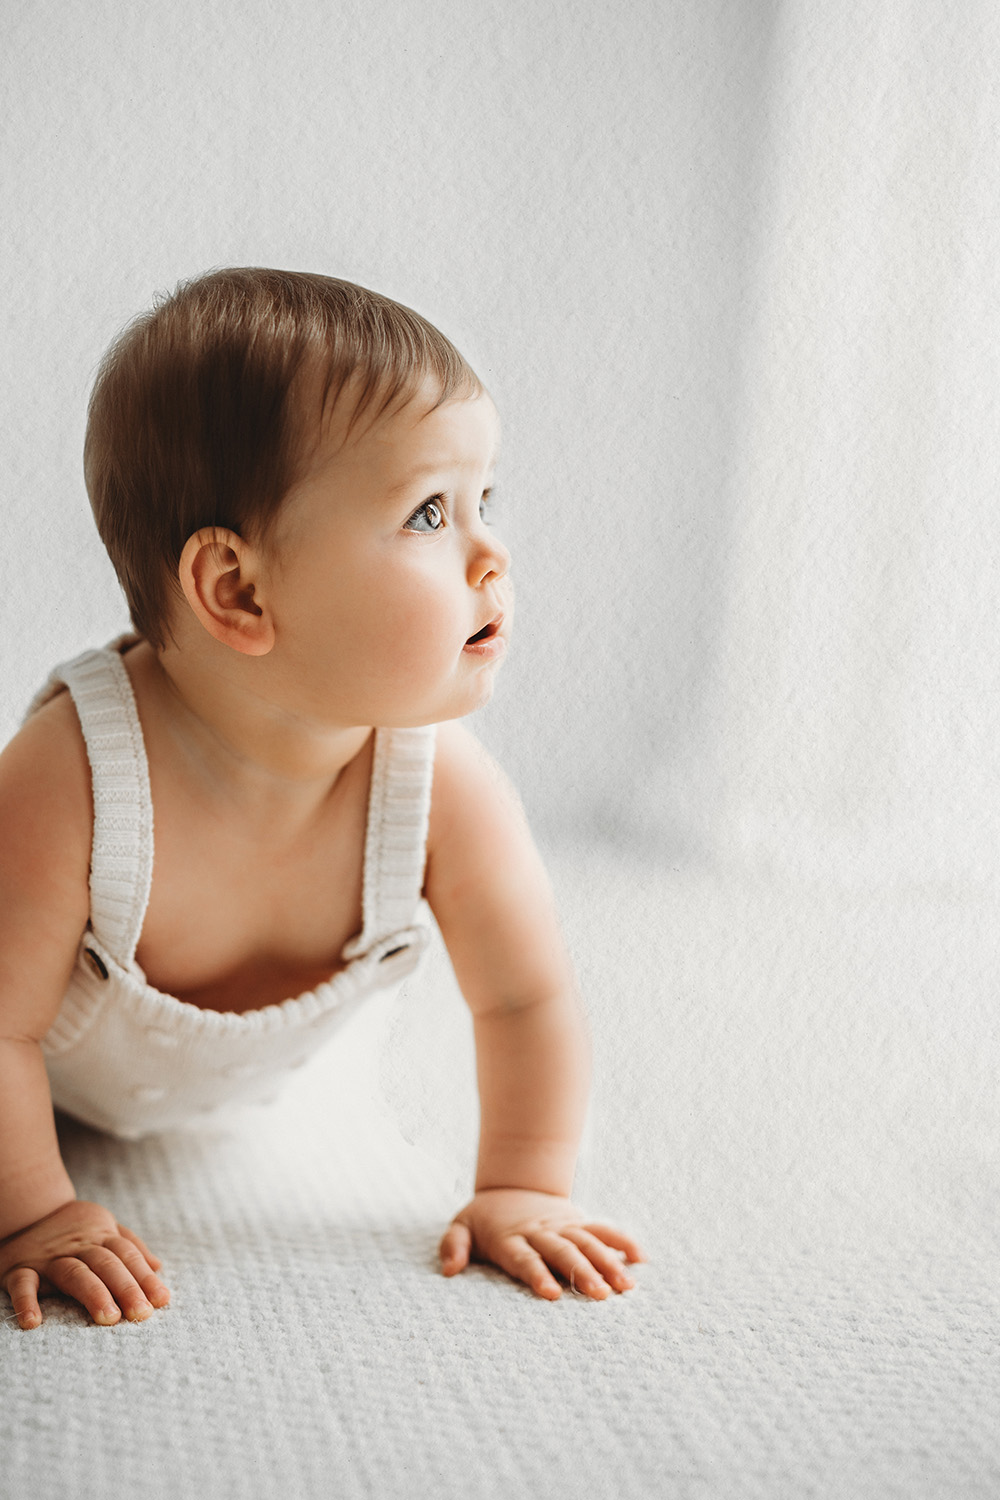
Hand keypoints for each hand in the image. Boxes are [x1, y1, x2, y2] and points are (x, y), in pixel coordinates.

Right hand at [0, 1200, 169, 1329]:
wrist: (26, 1211)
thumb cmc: (73, 1228)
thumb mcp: (104, 1227)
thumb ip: (130, 1246)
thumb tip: (158, 1267)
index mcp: (100, 1236)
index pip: (127, 1256)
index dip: (145, 1277)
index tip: (161, 1300)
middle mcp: (77, 1246)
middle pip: (106, 1264)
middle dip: (127, 1288)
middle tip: (141, 1313)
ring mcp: (49, 1258)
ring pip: (74, 1273)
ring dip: (93, 1294)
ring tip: (109, 1318)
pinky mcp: (19, 1268)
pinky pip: (22, 1284)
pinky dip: (26, 1302)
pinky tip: (33, 1321)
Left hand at [439, 1188, 646, 1300]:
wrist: (512, 1186)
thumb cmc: (484, 1219)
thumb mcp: (460, 1226)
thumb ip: (453, 1245)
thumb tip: (449, 1270)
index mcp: (510, 1237)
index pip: (524, 1258)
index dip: (537, 1274)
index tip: (552, 1294)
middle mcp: (540, 1231)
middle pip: (563, 1252)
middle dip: (582, 1272)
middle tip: (600, 1295)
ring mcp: (562, 1225)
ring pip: (588, 1242)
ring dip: (608, 1262)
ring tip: (625, 1286)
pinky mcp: (579, 1221)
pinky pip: (603, 1229)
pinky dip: (622, 1241)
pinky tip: (641, 1259)